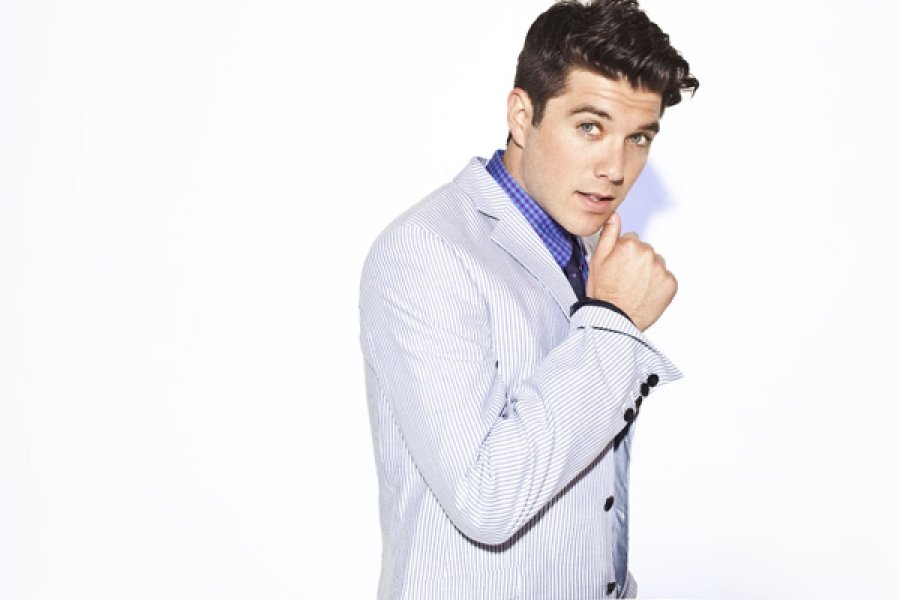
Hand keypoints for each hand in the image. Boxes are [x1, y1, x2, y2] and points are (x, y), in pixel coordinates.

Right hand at [585, 212, 676, 330]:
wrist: (614, 318)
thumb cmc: (603, 292)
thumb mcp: (597, 260)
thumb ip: (609, 234)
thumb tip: (615, 217)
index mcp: (630, 245)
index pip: (631, 240)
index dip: (623, 254)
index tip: (618, 266)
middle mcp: (648, 254)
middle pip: (645, 251)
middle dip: (637, 262)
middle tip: (625, 279)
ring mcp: (661, 269)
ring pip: (656, 264)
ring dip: (648, 272)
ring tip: (634, 287)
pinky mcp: (670, 283)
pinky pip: (665, 278)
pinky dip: (658, 285)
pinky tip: (644, 293)